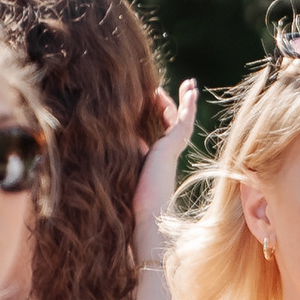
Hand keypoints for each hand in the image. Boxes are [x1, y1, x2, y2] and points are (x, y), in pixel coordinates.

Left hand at [134, 79, 198, 242]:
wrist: (144, 215)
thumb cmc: (128, 201)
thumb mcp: (121, 166)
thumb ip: (121, 150)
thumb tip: (109, 134)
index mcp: (155, 158)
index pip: (161, 130)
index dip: (159, 112)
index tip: (155, 98)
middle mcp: (166, 152)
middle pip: (173, 122)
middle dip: (177, 104)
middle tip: (185, 88)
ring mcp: (171, 149)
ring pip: (181, 120)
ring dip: (185, 101)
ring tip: (189, 85)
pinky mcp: (173, 146)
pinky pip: (183, 121)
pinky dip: (188, 106)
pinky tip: (190, 92)